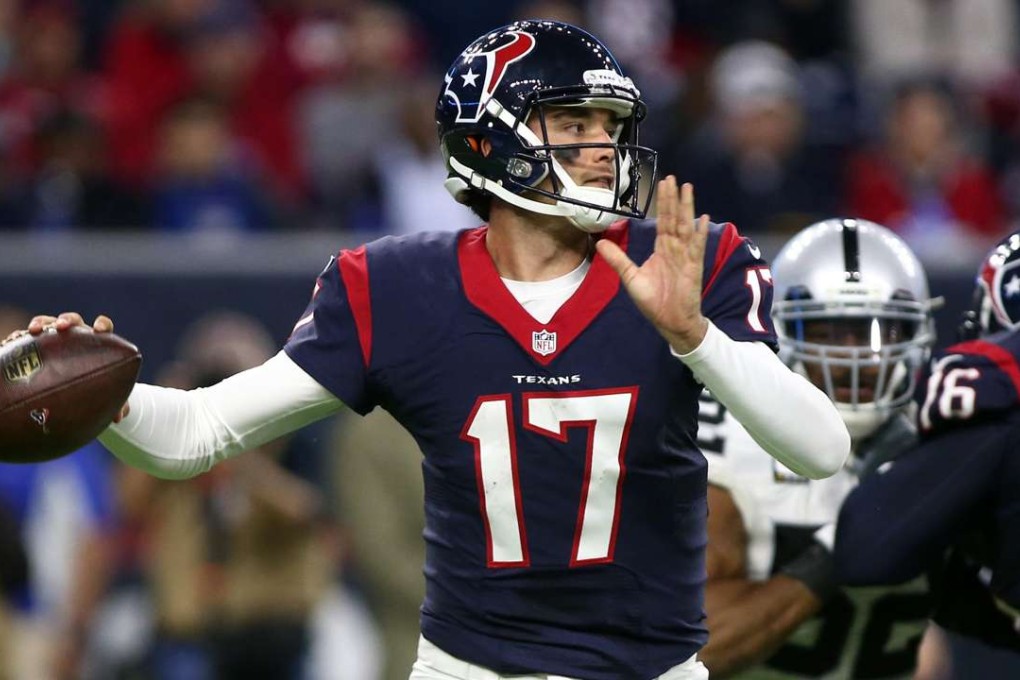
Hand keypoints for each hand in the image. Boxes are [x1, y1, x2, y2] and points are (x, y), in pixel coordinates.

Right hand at [24, 313, 129, 422]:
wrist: (80, 386)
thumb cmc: (98, 387)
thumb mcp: (107, 394)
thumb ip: (116, 403)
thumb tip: (119, 417)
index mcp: (98, 342)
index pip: (103, 326)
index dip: (102, 325)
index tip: (100, 330)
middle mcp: (78, 335)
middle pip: (74, 320)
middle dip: (68, 320)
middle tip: (62, 327)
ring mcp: (58, 337)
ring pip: (49, 323)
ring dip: (42, 323)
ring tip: (34, 330)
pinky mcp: (41, 343)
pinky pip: (31, 336)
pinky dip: (24, 335)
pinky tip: (15, 341)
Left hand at [596, 176, 708, 353]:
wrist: (670, 321)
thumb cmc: (654, 301)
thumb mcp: (630, 277)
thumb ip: (618, 259)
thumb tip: (601, 242)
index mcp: (662, 249)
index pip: (662, 221)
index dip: (662, 203)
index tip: (663, 184)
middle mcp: (675, 249)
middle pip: (674, 218)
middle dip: (673, 198)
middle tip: (672, 178)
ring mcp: (685, 256)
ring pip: (686, 227)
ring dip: (687, 208)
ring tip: (687, 188)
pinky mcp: (693, 267)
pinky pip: (697, 247)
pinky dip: (699, 233)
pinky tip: (703, 218)